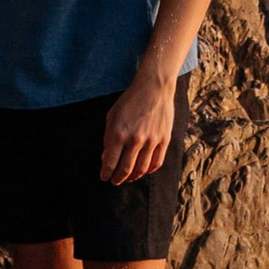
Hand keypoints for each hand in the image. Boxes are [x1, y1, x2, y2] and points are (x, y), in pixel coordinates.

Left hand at [100, 67, 175, 184]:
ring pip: (141, 169)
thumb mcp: (112, 116)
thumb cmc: (130, 100)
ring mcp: (151, 141)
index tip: (104, 177)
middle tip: (114, 181)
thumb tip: (105, 158)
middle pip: (125, 170)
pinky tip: (143, 171)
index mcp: (118, 133)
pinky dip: (149, 170)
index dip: (105, 173)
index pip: (110, 162)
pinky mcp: (164, 140)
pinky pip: (157, 162)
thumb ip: (108, 138)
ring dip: (133, 177)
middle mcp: (135, 140)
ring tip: (128, 178)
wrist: (154, 88)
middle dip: (118, 179)